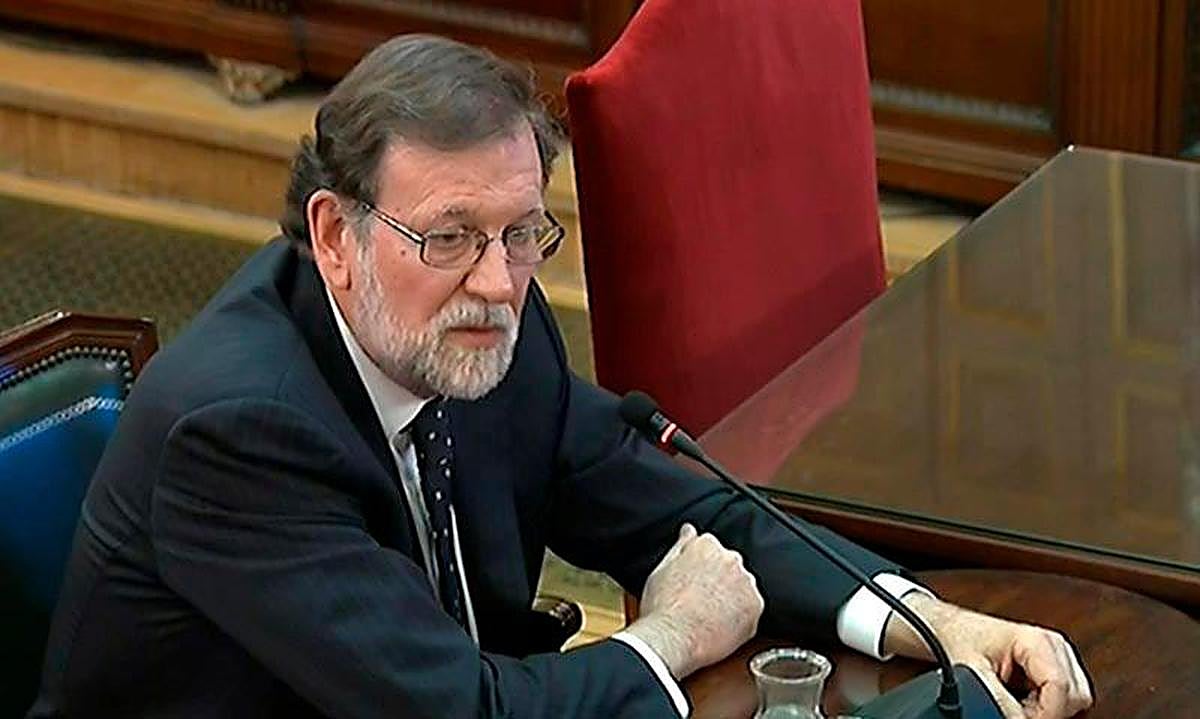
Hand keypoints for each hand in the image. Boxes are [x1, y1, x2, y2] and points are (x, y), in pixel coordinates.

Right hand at [624, 524, 763, 678]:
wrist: (672, 638)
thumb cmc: (662, 607)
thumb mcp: (662, 568)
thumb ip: (681, 544)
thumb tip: (689, 530)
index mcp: (707, 545)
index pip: (712, 549)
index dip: (702, 569)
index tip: (696, 582)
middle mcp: (730, 559)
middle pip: (730, 566)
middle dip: (719, 581)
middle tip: (700, 601)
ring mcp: (745, 583)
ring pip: (742, 588)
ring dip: (732, 598)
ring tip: (709, 616)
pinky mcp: (755, 607)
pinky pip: (751, 610)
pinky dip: (740, 618)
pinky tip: (720, 627)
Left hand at [885, 594, 1092, 717]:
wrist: (951, 629)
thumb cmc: (961, 639)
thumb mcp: (973, 671)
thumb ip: (998, 700)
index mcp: (1039, 641)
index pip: (1061, 687)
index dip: (1044, 713)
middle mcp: (1056, 647)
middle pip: (1075, 697)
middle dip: (1047, 712)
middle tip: (1015, 709)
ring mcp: (1060, 657)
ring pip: (1075, 701)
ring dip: (1047, 710)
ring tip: (1016, 701)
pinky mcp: (1056, 668)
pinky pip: (1065, 699)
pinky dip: (1045, 706)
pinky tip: (1022, 700)